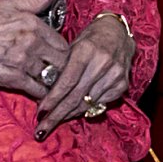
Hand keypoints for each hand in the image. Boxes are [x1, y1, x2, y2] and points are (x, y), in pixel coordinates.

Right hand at [0, 0, 69, 96]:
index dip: (62, 51)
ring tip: (50, 84)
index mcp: (32, 23)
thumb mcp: (5, 5)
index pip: (62, 42)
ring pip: (51, 77)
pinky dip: (40, 94)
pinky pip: (37, 90)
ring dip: (52, 82)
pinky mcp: (12, 79)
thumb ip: (33, 0)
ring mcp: (22, 62)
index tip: (57, 56)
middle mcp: (30, 42)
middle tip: (57, 71)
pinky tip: (39, 93)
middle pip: (62, 61)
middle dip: (61, 67)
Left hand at [35, 12, 134, 138]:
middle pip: (76, 97)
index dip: (52, 100)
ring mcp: (115, 75)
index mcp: (86, 51)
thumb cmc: (89, 38)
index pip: (67, 82)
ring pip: (87, 104)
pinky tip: (72, 113)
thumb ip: (61, 68)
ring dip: (68, 115)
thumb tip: (44, 93)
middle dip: (57, 115)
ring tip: (53, 123)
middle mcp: (102, 63)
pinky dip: (84, 110)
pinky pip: (99, 104)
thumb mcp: (72, 46)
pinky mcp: (122, 84)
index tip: (40, 113)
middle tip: (41, 129)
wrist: (118, 32)